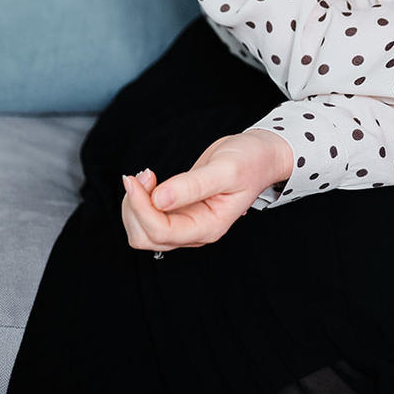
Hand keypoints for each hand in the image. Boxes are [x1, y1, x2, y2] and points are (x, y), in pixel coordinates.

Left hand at [120, 129, 293, 250]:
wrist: (259, 155)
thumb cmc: (250, 161)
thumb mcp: (226, 169)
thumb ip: (193, 185)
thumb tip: (159, 198)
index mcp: (208, 226)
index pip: (161, 232)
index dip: (142, 207)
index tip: (136, 178)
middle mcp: (194, 231)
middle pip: (146, 238)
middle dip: (135, 207)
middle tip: (145, 174)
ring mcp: (185, 223)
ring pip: (141, 232)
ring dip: (134, 205)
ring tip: (146, 175)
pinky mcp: (178, 212)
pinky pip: (146, 218)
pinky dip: (139, 200)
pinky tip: (149, 180)